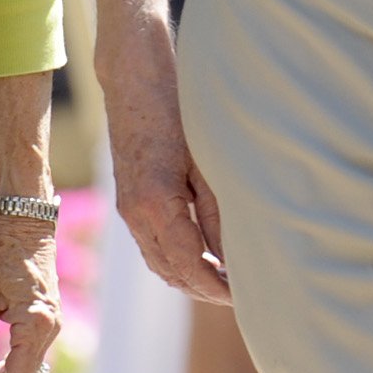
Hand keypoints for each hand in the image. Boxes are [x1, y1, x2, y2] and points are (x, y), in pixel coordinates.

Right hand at [98, 19, 229, 303]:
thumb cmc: (176, 109)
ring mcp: (127, 210)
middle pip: (172, 272)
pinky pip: (151, 245)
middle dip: (205, 288)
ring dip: (190, 277)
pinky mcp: (128, 201)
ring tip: (225, 280)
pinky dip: (175, 260)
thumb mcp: (206, 162)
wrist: (133, 77)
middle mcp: (136, 214)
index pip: (189, 265)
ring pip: (159, 263)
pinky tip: (202, 255)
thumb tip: (233, 257)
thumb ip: (218, 213)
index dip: (217, 286)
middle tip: (242, 292)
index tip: (244, 294)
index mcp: (156, 205)